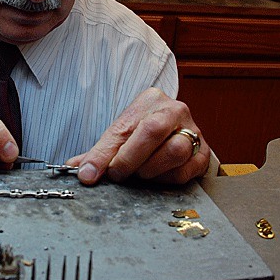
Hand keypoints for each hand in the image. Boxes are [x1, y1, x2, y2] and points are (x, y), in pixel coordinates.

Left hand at [66, 88, 209, 184]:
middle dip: (129, 159)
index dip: (102, 154)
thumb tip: (75, 169)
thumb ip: (98, 152)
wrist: (174, 133)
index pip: (123, 127)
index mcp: (149, 100)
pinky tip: (156, 177)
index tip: (88, 174)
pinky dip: (166, 179)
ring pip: (174, 151)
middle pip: (152, 131)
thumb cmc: (142, 133)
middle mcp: (175, 110)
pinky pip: (186, 171)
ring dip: (150, 169)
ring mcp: (194, 131)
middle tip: (116, 174)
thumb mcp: (119, 136)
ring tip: (138, 173)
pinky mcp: (204, 154)